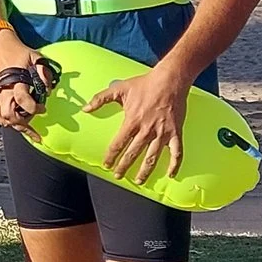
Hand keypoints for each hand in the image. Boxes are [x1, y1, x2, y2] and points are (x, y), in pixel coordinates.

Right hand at [0, 53, 46, 128]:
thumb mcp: (36, 58)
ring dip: (13, 125)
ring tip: (25, 129)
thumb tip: (48, 90)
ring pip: (1, 118)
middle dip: (24, 126)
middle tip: (35, 131)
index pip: (22, 100)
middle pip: (9, 115)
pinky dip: (2, 121)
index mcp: (15, 81)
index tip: (43, 109)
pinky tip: (12, 122)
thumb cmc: (17, 51)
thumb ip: (44, 73)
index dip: (34, 108)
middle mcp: (4, 90)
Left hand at [89, 60, 189, 182]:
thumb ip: (100, 99)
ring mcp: (162, 132)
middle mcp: (146, 129)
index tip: (107, 164)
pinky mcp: (175, 132)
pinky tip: (170, 174)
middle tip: (118, 175)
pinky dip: (175, 164)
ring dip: (145, 171)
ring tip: (139, 181)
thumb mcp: (119, 89)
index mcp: (132, 121)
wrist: (169, 80)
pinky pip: (176, 152)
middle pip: (133, 154)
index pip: (118, 143)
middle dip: (124, 166)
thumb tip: (85, 108)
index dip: (111, 156)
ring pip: (152, 157)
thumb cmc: (145, 84)